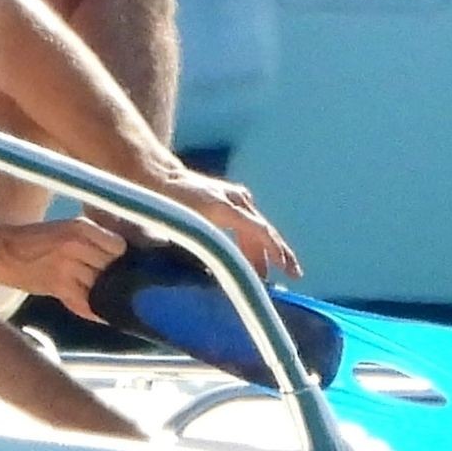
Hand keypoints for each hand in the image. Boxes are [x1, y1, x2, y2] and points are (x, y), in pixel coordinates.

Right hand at [0, 217, 126, 321]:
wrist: (1, 252)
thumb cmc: (35, 240)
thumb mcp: (67, 229)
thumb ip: (92, 240)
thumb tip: (121, 254)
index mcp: (80, 228)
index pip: (118, 246)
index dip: (121, 257)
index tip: (124, 263)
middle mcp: (76, 246)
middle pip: (113, 267)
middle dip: (117, 276)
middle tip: (121, 283)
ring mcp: (67, 268)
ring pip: (102, 287)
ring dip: (107, 295)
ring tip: (112, 298)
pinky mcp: (58, 288)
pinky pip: (87, 305)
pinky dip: (96, 311)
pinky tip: (101, 313)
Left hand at [159, 170, 301, 279]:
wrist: (158, 175)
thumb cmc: (166, 205)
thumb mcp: (184, 227)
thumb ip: (208, 246)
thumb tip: (226, 269)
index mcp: (226, 209)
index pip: (261, 232)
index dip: (274, 252)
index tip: (283, 271)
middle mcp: (236, 201)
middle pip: (265, 231)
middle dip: (279, 254)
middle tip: (293, 275)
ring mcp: (235, 197)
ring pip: (258, 227)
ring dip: (266, 249)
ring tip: (274, 271)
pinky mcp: (230, 198)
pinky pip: (249, 220)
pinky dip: (255, 238)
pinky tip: (255, 254)